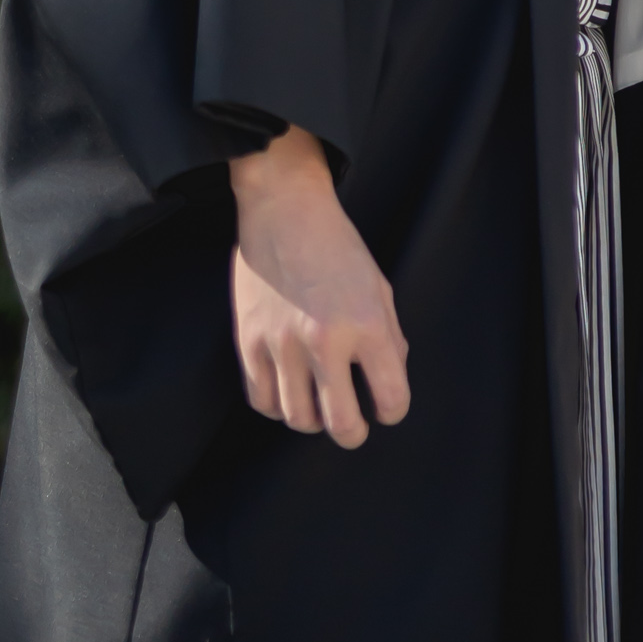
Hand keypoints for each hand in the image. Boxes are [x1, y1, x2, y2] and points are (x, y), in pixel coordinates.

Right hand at [230, 126, 410, 446]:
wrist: (285, 208)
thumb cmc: (337, 244)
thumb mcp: (378, 284)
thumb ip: (389, 336)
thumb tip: (388, 380)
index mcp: (366, 323)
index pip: (390, 397)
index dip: (393, 410)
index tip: (386, 407)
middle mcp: (325, 340)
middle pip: (341, 424)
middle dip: (353, 433)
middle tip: (354, 425)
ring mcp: (283, 344)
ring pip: (298, 418)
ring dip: (314, 419)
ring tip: (320, 403)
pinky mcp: (249, 342)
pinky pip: (262, 401)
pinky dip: (278, 406)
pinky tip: (290, 392)